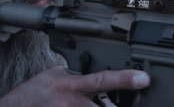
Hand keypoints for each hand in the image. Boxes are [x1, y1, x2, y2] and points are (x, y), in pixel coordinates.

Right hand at [0, 66, 149, 106]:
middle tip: (138, 100)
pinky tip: (87, 104)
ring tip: (95, 100)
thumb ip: (73, 74)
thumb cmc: (30, 94)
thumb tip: (86, 71)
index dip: (124, 79)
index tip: (143, 79)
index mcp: (70, 85)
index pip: (102, 79)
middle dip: (122, 105)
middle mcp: (72, 102)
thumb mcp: (53, 75)